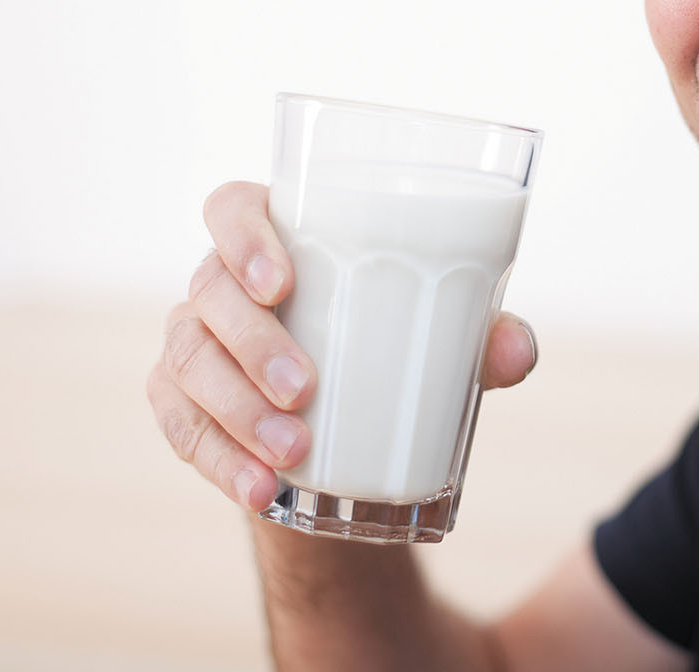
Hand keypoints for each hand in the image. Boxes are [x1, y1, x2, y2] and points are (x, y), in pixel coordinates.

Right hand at [147, 180, 538, 510]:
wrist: (352, 439)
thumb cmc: (396, 352)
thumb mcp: (441, 341)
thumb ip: (484, 340)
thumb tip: (519, 348)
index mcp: (280, 238)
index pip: (232, 207)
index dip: (243, 237)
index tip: (282, 283)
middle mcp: (222, 282)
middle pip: (209, 290)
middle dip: (251, 343)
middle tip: (303, 389)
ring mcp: (195, 341)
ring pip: (189, 361)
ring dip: (236, 410)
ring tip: (293, 454)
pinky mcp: (180, 403)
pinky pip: (179, 427)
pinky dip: (220, 461)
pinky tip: (259, 490)